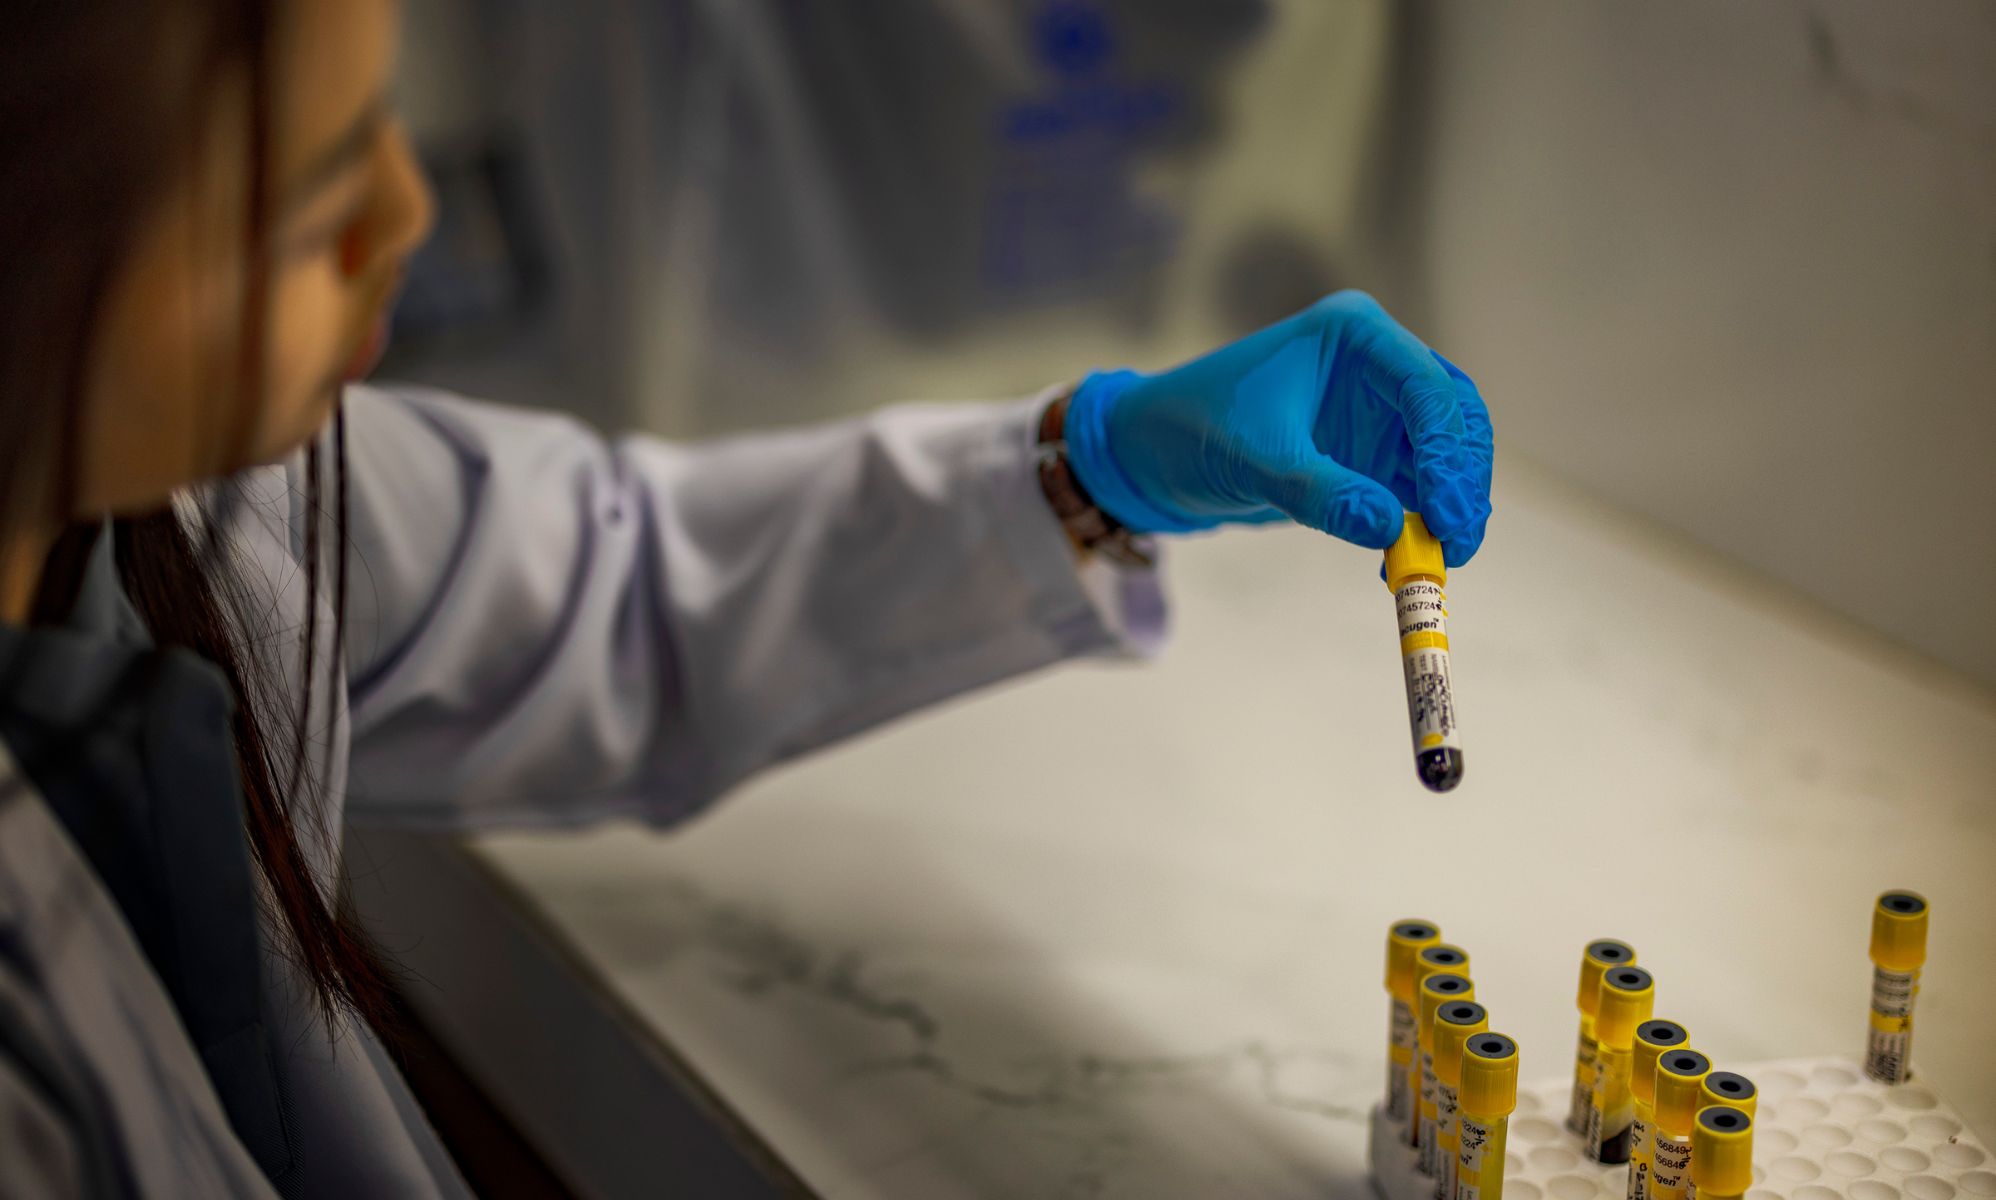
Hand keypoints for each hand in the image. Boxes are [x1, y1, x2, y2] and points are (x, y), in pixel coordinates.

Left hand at [1063, 291, 1493, 565]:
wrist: (1153, 451)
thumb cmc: (1192, 429)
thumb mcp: (1253, 461)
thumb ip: (1321, 492)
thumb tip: (1391, 530)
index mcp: (1353, 334)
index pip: (1426, 387)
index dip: (1449, 451)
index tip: (1448, 512)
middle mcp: (1376, 364)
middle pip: (1452, 419)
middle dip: (1460, 483)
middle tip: (1455, 546)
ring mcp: (1378, 409)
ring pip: (1443, 458)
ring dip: (1446, 510)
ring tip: (1433, 564)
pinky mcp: (1370, 452)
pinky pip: (1414, 489)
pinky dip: (1418, 526)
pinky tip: (1403, 564)